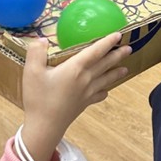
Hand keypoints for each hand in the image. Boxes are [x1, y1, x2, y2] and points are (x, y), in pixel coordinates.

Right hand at [19, 32, 130, 160]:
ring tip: (126, 69)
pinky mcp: (84, 104)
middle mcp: (85, 79)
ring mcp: (87, 93)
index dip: (107, 42)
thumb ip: (36, 52)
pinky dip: (104, 91)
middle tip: (129, 48)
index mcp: (75, 68)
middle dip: (118, 55)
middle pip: (105, 64)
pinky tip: (105, 91)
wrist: (45, 126)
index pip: (95, 51)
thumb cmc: (38, 98)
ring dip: (116, 73)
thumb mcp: (31, 71)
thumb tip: (41, 39)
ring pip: (106, 80)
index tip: (118, 35)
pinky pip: (99, 95)